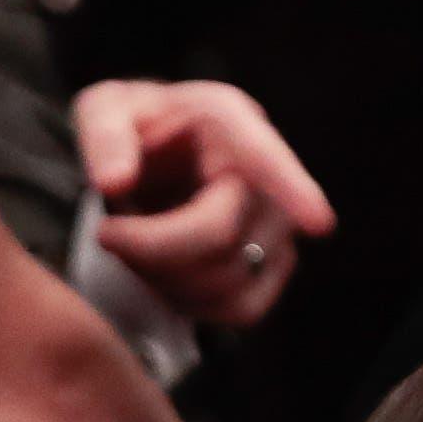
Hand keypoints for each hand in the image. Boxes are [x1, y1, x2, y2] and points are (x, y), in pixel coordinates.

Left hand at [74, 78, 335, 328]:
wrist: (144, 165)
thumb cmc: (127, 132)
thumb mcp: (102, 112)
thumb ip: (103, 136)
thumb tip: (115, 181)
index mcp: (226, 122)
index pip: (263, 157)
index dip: (292, 188)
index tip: (320, 222)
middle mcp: (264, 173)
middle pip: (220, 236)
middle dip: (153, 249)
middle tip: (108, 233)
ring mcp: (277, 225)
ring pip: (230, 282)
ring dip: (167, 281)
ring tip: (135, 250)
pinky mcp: (272, 268)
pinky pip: (242, 310)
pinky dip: (194, 305)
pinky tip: (165, 276)